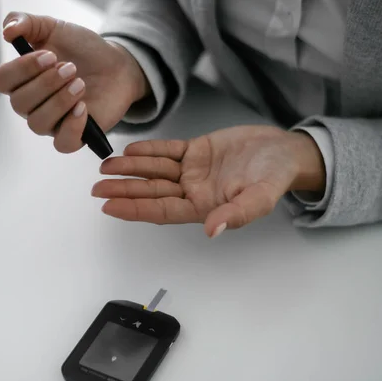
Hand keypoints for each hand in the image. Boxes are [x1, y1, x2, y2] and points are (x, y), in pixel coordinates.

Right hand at [0, 12, 148, 152]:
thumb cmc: (81, 50)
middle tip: (71, 67)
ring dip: (59, 101)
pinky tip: (83, 108)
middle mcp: (31, 105)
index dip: (22, 69)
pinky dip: (72, 126)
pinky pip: (62, 144)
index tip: (49, 56)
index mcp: (21, 80)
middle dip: (46, 83)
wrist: (115, 65)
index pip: (2, 80)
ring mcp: (51, 122)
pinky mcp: (74, 135)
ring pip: (38, 124)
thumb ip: (27, 23)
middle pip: (19, 103)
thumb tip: (7, 31)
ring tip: (80, 83)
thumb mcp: (54, 28)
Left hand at [91, 125, 325, 236]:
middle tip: (96, 188)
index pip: (161, 210)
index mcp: (203, 206)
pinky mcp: (196, 151)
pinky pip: (168, 151)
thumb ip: (237, 213)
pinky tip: (130, 150)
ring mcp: (193, 171)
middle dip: (123, 189)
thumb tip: (211, 231)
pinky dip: (149, 150)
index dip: (134, 209)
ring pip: (155, 170)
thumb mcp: (260, 197)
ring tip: (105, 166)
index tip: (109, 207)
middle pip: (151, 191)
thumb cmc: (275, 176)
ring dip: (130, 168)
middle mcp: (193, 190)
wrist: (285, 151)